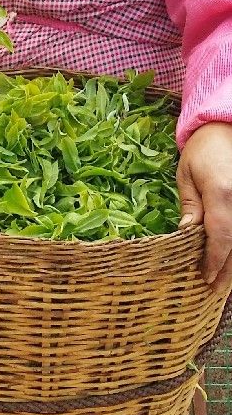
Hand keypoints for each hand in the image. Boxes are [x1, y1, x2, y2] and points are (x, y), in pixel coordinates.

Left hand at [177, 122, 231, 291]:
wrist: (227, 127)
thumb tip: (187, 234)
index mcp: (222, 194)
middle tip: (214, 288)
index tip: (204, 278)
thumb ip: (191, 206)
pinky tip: (231, 260)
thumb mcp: (187, 174)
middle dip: (227, 271)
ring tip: (224, 280)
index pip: (220, 238)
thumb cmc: (203, 149)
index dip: (213, 261)